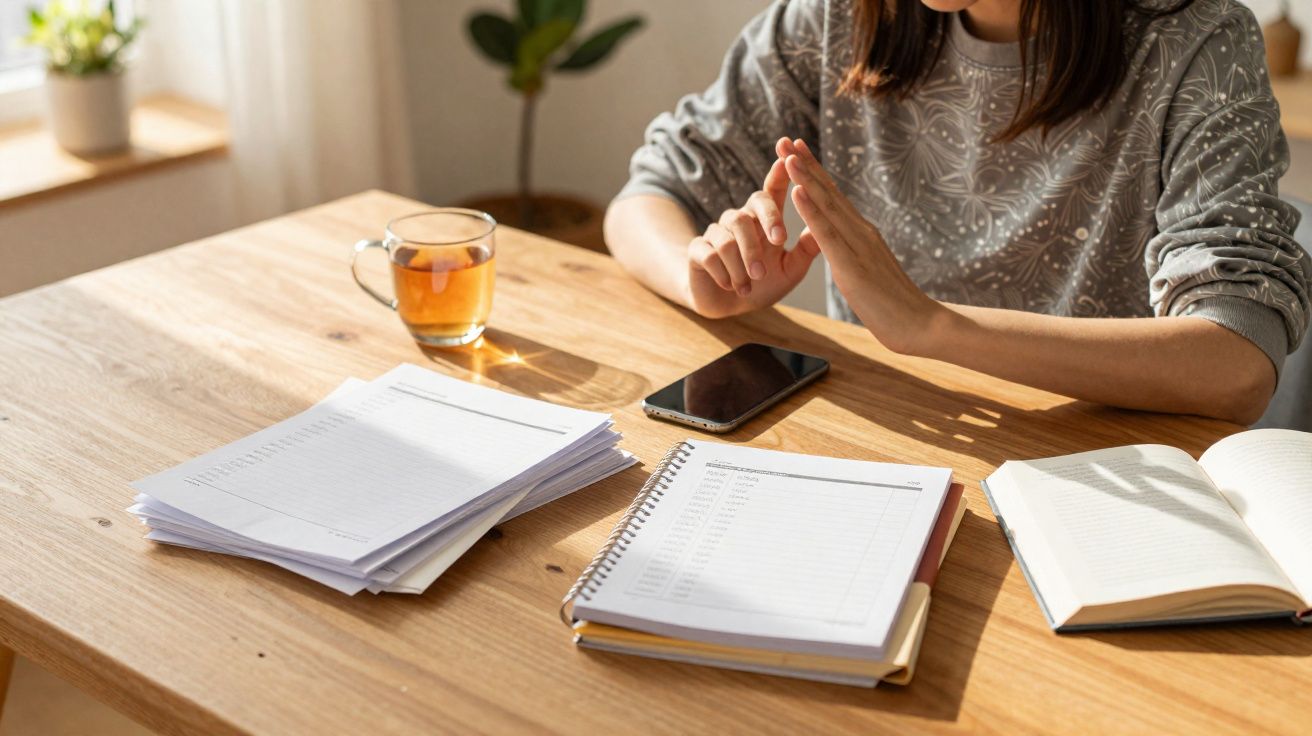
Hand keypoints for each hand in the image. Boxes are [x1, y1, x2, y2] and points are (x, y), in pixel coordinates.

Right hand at [685, 157, 820, 318]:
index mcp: (763, 220)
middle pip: (749, 211)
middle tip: (779, 242)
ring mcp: (716, 233)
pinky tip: (732, 286)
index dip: (778, 174)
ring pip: (728, 238)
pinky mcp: (698, 250)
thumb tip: (826, 227)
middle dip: (766, 224)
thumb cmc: (763, 284)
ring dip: (743, 262)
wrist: (729, 307)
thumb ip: (806, 250)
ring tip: (751, 284)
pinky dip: (724, 273)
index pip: (771, 191)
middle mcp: (739, 220)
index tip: (786, 160)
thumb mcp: (790, 270)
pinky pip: (709, 255)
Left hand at [780, 137, 944, 354]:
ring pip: (827, 206)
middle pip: (828, 193)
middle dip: (805, 166)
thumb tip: (845, 250)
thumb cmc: (895, 306)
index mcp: (863, 235)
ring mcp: (858, 246)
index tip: (795, 152)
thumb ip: (856, 257)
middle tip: (784, 139)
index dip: (814, 174)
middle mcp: (861, 232)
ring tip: (786, 155)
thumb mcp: (868, 275)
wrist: (921, 326)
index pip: (834, 198)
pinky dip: (810, 211)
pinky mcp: (853, 266)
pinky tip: (796, 192)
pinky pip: (827, 234)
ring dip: (805, 179)